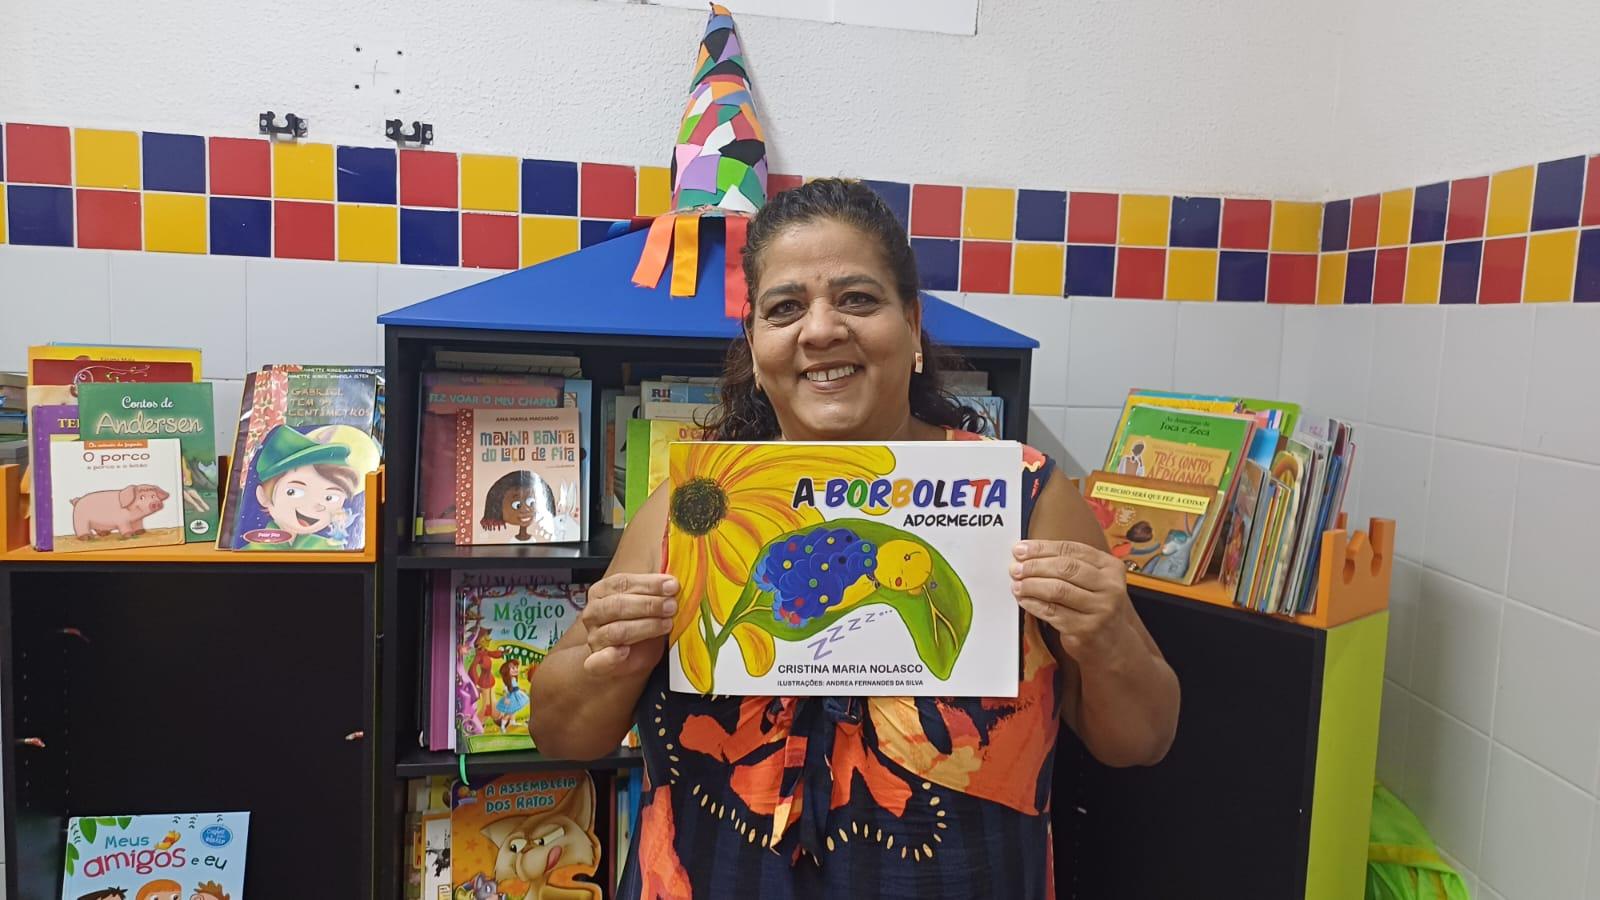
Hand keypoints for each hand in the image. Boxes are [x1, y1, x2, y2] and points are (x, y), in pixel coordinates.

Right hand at [580, 573, 678, 677]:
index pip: (622, 582)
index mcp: (602, 591)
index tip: (672, 586)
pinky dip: (611, 656)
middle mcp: (594, 613)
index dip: (649, 584)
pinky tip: (624, 652)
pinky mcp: (596, 662)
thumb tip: (674, 582)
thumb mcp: (648, 604)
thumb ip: (657, 592)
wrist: (629, 658)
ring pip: (616, 630)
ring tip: (665, 625)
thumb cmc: (638, 625)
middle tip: (671, 606)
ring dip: (644, 627)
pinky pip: (597, 661)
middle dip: (648, 604)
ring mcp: (594, 637)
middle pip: (617, 605)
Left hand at [1011, 540, 1135, 663]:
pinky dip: (1033, 604)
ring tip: (1016, 584)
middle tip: (1015, 568)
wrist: (1114, 644)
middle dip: (1034, 566)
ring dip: (1031, 585)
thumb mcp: (1094, 581)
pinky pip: (1052, 612)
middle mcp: (1110, 587)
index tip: (1021, 549)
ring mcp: (1099, 609)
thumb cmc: (1096, 606)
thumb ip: (1068, 564)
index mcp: (1111, 567)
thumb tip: (1027, 553)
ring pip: (1058, 590)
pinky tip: (1023, 599)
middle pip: (1065, 568)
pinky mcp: (1085, 629)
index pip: (1072, 550)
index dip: (1042, 548)